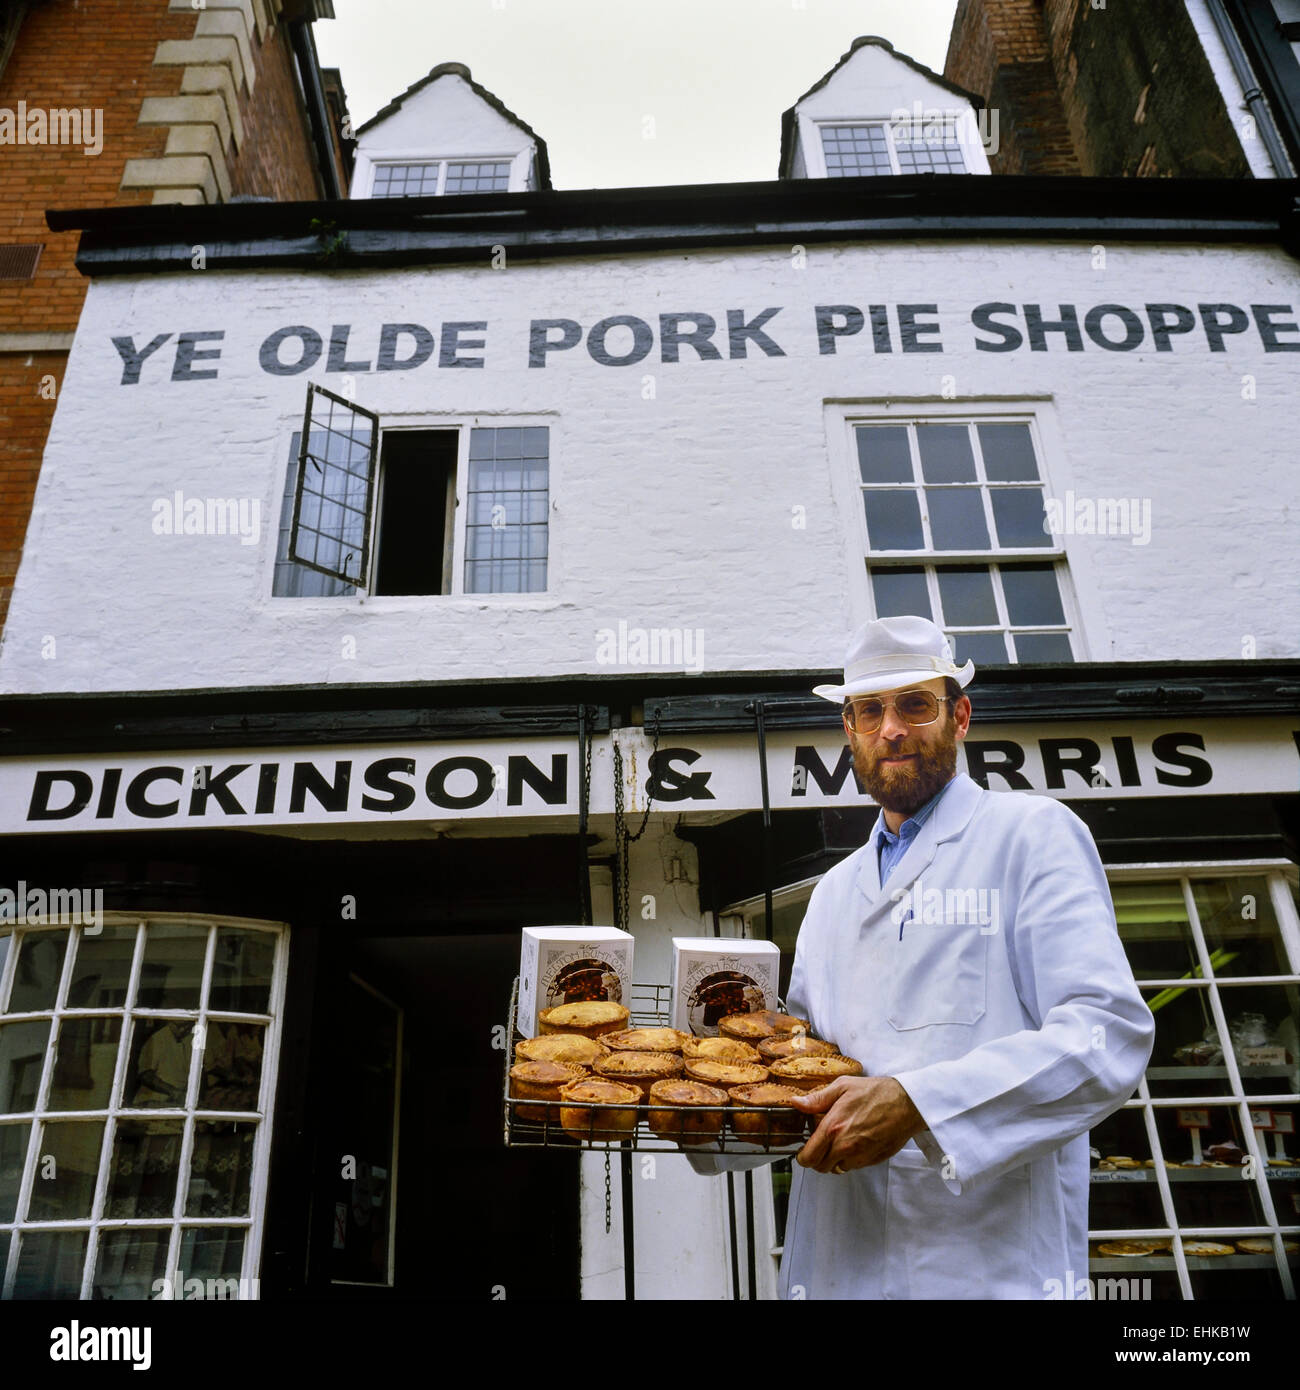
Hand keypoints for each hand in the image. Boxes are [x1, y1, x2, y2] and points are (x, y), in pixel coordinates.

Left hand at [791, 1076, 925, 1173]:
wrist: (906, 1103)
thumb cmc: (875, 1092)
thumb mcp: (842, 1087)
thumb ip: (817, 1099)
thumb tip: (796, 1103)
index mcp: (833, 1128)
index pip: (808, 1157)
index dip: (802, 1156)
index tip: (804, 1150)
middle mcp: (844, 1146)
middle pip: (820, 1167)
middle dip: (816, 1158)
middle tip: (820, 1145)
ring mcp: (859, 1156)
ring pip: (836, 1169)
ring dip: (833, 1160)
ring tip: (838, 1143)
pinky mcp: (872, 1160)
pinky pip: (853, 1167)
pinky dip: (849, 1160)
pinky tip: (853, 1144)